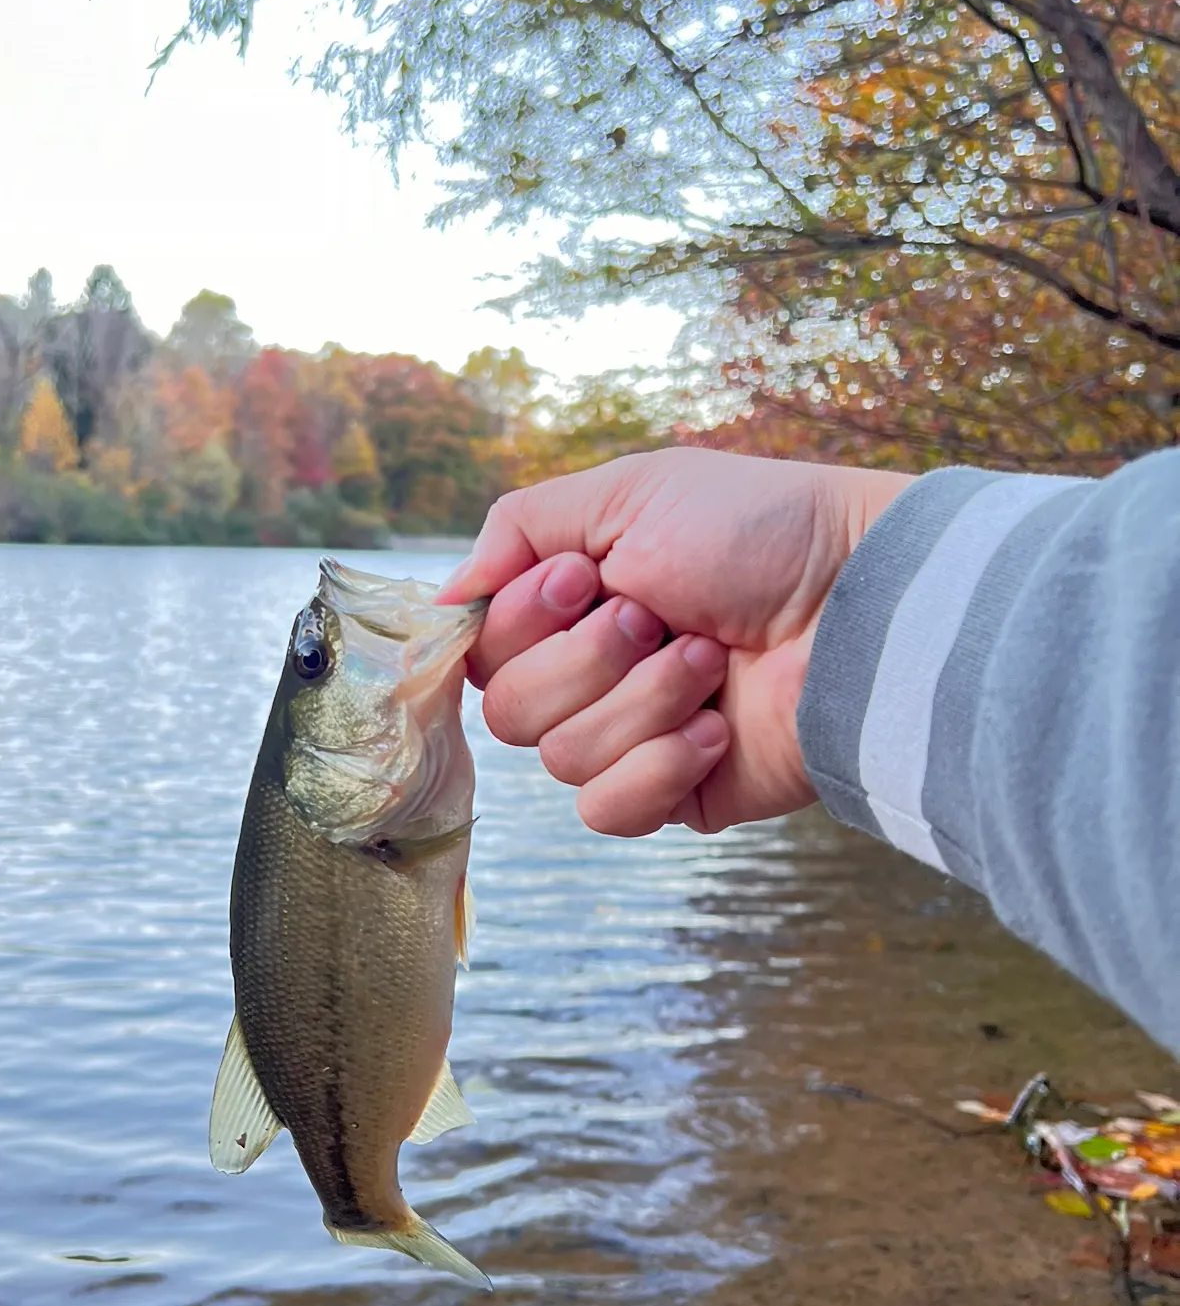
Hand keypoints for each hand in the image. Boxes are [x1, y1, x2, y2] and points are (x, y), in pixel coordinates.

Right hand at [439, 448, 911, 834]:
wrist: (864, 605)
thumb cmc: (759, 532)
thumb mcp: (628, 493)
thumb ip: (518, 528)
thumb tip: (442, 599)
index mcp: (572, 605)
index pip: (482, 648)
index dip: (521, 621)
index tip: (585, 578)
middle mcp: (592, 674)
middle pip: (508, 710)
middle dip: (587, 659)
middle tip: (661, 617)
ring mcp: (631, 738)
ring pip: (561, 759)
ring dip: (641, 701)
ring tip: (711, 660)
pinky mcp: (673, 796)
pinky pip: (607, 812)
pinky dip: (657, 766)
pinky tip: (715, 731)